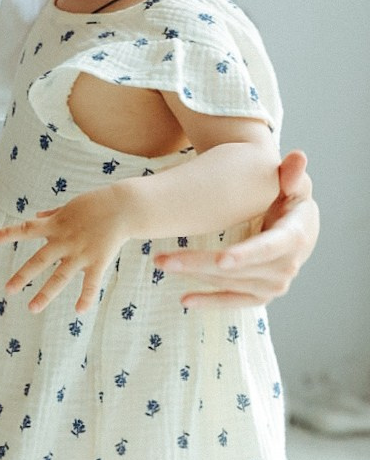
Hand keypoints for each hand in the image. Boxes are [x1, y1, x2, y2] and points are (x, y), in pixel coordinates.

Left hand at [0, 188, 131, 313]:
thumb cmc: (95, 204)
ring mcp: (80, 253)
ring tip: (31, 308)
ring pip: (60, 277)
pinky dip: (86, 297)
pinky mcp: (98, 260)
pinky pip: (91, 283)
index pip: (26, 229)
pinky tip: (79, 311)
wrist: (123, 206)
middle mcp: (64, 241)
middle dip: (22, 276)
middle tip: (7, 290)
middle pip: (39, 261)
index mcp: (55, 226)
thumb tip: (37, 217)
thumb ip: (53, 214)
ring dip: (45, 293)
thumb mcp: (69, 206)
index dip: (8, 234)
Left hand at [155, 150, 318, 306]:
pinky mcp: (260, 296)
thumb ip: (291, 172)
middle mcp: (286, 267)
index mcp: (295, 238)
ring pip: (229, 283)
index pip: (270, 247)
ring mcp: (274, 285)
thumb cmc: (289, 197)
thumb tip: (297, 157)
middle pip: (238, 269)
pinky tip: (185, 300)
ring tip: (162, 262)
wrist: (295, 226)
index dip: (246, 254)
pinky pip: (234, 301)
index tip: (222, 259)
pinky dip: (210, 302)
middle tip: (163, 258)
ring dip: (194, 275)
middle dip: (199, 263)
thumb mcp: (293, 182)